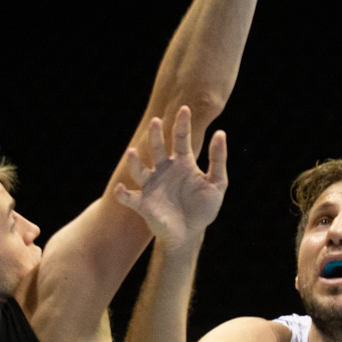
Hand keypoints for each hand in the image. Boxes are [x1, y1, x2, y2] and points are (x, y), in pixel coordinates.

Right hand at [113, 106, 227, 248]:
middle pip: (157, 148)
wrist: (190, 233)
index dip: (182, 123)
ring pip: (139, 169)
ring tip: (132, 152)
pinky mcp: (143, 203)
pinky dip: (123, 194)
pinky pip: (129, 198)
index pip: (181, 138)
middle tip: (156, 121)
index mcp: (183, 163)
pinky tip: (120, 189)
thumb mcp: (217, 183)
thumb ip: (218, 159)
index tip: (184, 108)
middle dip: (156, 135)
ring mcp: (152, 186)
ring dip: (134, 161)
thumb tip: (220, 132)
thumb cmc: (203, 208)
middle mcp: (164, 170)